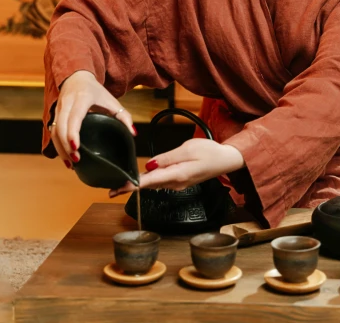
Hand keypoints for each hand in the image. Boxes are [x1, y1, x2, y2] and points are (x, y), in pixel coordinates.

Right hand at [50, 70, 135, 168]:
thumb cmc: (96, 91)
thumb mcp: (111, 100)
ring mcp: (59, 108)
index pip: (74, 117)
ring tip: (71, 164)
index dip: (73, 133)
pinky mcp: (54, 115)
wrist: (77, 77)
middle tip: (77, 161)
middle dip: (66, 146)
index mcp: (82, 98)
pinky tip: (66, 157)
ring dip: (61, 149)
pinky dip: (58, 146)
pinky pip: (52, 132)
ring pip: (54, 131)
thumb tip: (133, 133)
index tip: (76, 147)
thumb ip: (123, 116)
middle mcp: (67, 102)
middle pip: (60, 126)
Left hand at [109, 138, 244, 197]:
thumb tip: (149, 165)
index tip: (116, 190)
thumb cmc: (210, 152)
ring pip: (154, 183)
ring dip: (139, 183)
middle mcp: (175, 183)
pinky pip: (161, 180)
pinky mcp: (180, 181)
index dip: (130, 186)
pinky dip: (149, 180)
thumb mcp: (188, 149)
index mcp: (176, 175)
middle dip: (130, 186)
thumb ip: (167, 158)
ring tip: (122, 182)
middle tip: (112, 188)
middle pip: (148, 185)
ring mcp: (178, 184)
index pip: (148, 182)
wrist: (226, 160)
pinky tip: (142, 177)